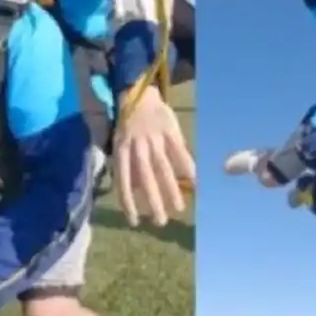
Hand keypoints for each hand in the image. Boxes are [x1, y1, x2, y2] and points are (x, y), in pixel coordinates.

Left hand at [114, 86, 195, 227]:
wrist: (138, 93)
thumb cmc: (130, 124)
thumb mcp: (120, 143)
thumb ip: (127, 165)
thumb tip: (134, 191)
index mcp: (122, 150)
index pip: (123, 181)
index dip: (128, 202)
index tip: (134, 222)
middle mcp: (137, 146)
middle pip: (145, 177)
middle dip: (152, 201)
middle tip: (160, 222)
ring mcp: (154, 138)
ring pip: (162, 167)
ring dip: (170, 189)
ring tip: (178, 208)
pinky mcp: (170, 130)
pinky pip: (179, 151)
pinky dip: (187, 166)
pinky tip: (194, 181)